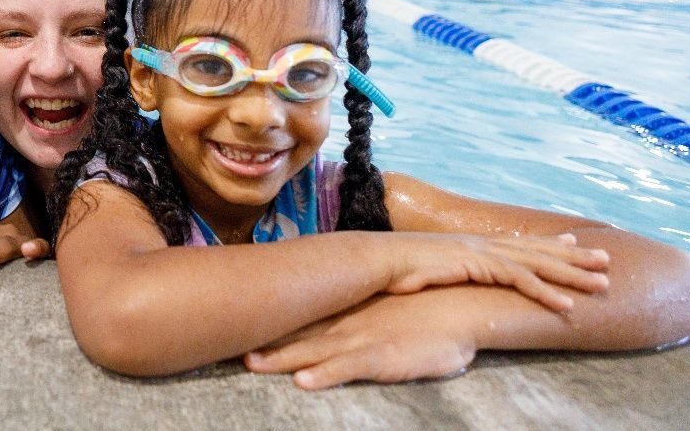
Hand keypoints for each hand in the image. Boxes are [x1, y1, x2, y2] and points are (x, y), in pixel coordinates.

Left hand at [246, 292, 477, 387]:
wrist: (462, 308)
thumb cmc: (421, 310)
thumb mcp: (380, 306)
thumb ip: (352, 311)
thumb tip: (325, 314)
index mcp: (343, 311)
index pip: (298, 315)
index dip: (267, 321)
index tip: (233, 324)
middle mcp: (346, 324)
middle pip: (296, 335)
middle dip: (263, 342)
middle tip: (228, 347)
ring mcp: (363, 340)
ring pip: (314, 352)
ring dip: (284, 359)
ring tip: (253, 364)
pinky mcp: (382, 358)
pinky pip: (350, 369)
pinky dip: (326, 375)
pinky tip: (305, 382)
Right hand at [380, 231, 608, 311]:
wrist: (379, 260)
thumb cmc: (397, 270)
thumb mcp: (429, 270)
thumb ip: (447, 273)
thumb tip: (448, 281)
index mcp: (473, 243)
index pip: (519, 243)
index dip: (549, 245)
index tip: (574, 244)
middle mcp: (483, 243)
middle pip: (538, 250)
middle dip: (574, 257)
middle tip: (606, 260)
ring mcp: (482, 251)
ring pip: (538, 264)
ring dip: (572, 275)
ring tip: (602, 285)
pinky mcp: (478, 265)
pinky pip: (519, 281)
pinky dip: (545, 293)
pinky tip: (567, 305)